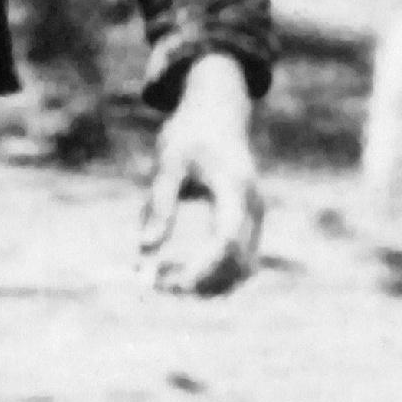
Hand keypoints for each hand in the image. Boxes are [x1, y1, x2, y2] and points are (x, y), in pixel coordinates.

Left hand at [138, 58, 264, 297]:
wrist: (218, 114)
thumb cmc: (189, 134)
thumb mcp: (168, 161)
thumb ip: (158, 204)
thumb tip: (145, 248)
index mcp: (233, 186)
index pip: (225, 240)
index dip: (201, 268)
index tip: (169, 285)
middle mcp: (252, 206)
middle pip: (238, 263)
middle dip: (201, 283)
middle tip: (156, 287)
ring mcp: (256, 216)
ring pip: (243, 269)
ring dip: (209, 286)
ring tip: (163, 281)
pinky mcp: (251, 224)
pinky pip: (241, 262)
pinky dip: (216, 276)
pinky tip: (182, 276)